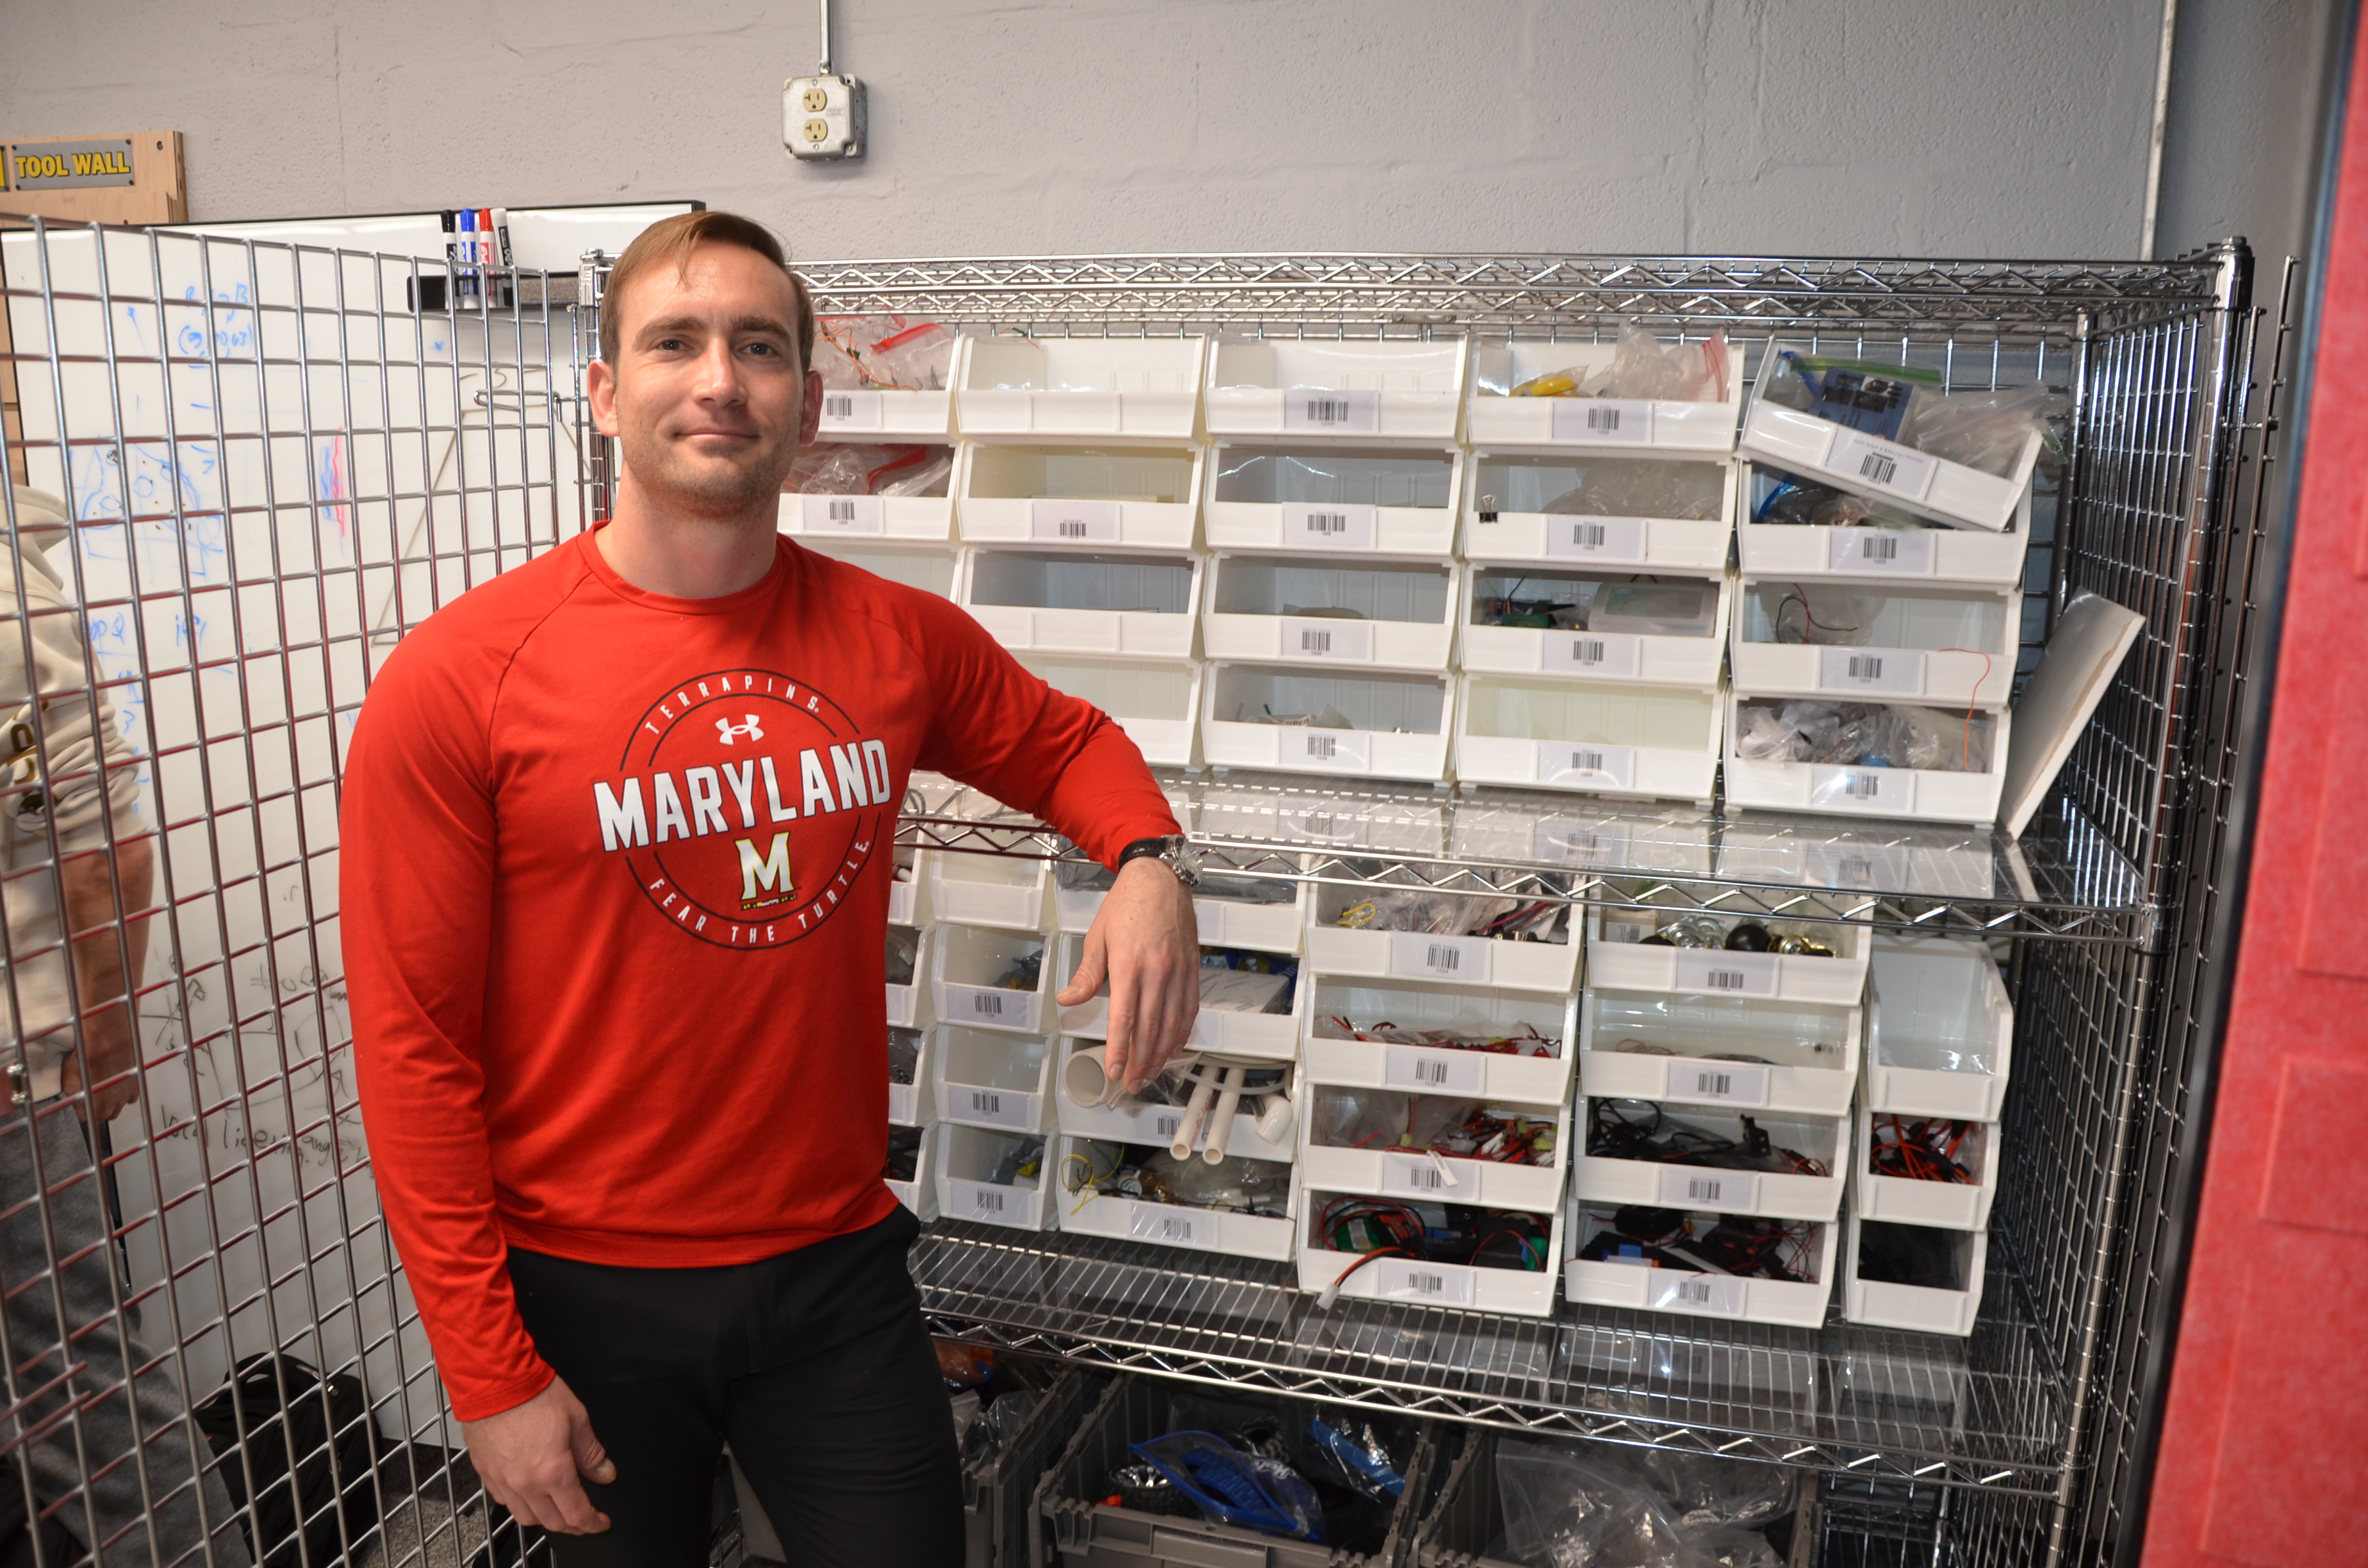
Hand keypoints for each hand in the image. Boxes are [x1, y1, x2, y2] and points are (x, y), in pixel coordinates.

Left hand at [61, 1004, 136, 1124]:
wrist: (108, 1042)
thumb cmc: (86, 1059)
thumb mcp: (67, 1079)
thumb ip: (69, 1097)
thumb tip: (67, 1102)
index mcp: (89, 1111)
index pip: (82, 1120)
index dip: (79, 1111)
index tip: (77, 1102)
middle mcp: (108, 1109)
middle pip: (101, 1116)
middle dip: (96, 1108)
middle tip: (90, 1094)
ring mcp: (123, 1099)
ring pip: (116, 1108)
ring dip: (110, 1102)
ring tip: (104, 1087)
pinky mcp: (134, 1088)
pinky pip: (129, 1097)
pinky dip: (123, 1093)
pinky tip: (117, 1082)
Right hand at [461, 1376, 615, 1534]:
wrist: (494, 1381)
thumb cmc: (533, 1393)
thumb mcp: (577, 1419)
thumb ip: (591, 1452)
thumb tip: (604, 1473)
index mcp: (553, 1472)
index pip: (576, 1513)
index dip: (592, 1523)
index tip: (600, 1522)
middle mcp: (526, 1483)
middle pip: (551, 1521)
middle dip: (572, 1525)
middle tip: (584, 1519)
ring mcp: (502, 1480)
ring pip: (525, 1516)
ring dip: (545, 1518)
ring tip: (558, 1510)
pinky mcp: (486, 1473)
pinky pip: (504, 1501)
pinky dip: (520, 1504)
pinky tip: (529, 1494)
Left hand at [1056, 857, 1197, 1093]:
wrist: (1160, 878)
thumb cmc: (1127, 904)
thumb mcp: (1097, 937)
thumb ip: (1086, 975)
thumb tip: (1068, 999)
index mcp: (1129, 965)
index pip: (1124, 1019)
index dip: (1119, 1050)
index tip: (1114, 1071)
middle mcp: (1156, 972)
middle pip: (1149, 1029)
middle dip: (1139, 1062)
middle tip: (1131, 1083)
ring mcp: (1178, 972)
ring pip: (1172, 1024)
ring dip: (1161, 1054)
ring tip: (1151, 1073)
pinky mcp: (1192, 969)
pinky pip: (1189, 1008)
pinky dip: (1182, 1032)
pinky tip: (1174, 1047)